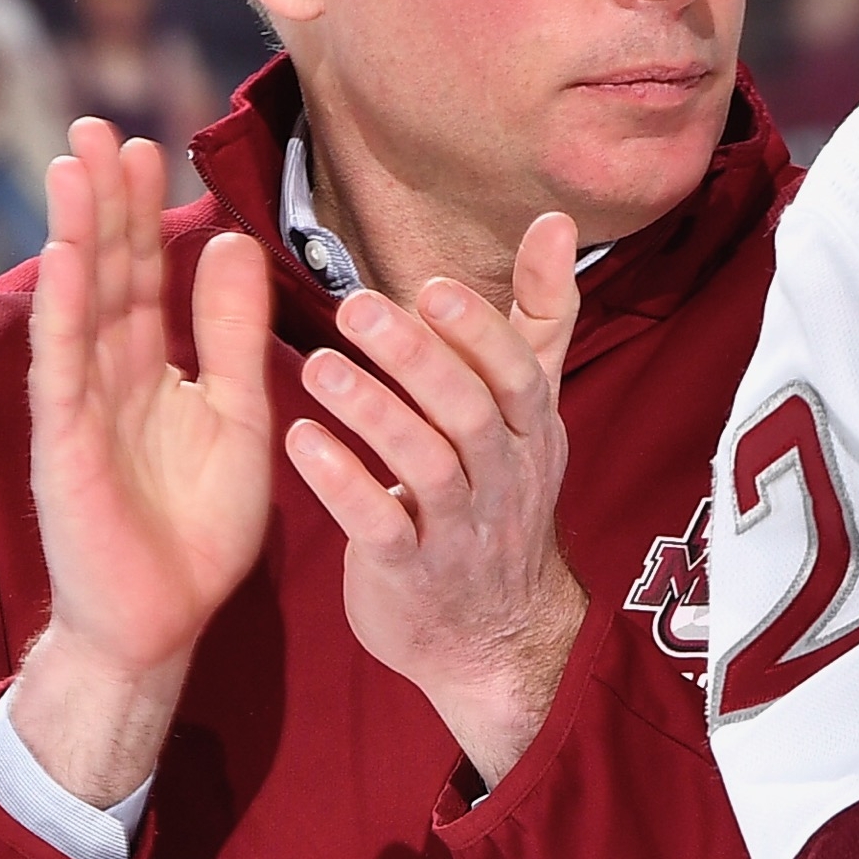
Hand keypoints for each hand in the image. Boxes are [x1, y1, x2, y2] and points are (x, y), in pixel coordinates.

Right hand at [13, 117, 272, 807]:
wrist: (160, 623)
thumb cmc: (195, 533)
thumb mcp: (235, 417)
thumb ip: (229, 335)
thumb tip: (231, 244)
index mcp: (146, 372)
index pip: (140, 274)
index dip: (141, 212)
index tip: (146, 143)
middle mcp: (104, 379)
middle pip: (103, 272)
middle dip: (101, 200)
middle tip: (98, 126)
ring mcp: (78, 408)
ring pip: (77, 304)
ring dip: (76, 233)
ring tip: (74, 163)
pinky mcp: (64, 445)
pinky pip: (64, 364)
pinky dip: (66, 308)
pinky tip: (69, 255)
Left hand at [285, 212, 587, 785]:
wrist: (496, 638)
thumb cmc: (499, 500)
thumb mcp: (530, 413)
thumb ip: (540, 317)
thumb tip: (557, 220)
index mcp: (530, 435)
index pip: (519, 377)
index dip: (479, 333)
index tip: (432, 286)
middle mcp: (503, 480)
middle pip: (470, 415)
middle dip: (417, 359)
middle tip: (355, 308)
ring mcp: (459, 532)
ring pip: (426, 467)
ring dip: (372, 414)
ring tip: (317, 367)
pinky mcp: (410, 574)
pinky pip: (380, 529)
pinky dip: (342, 485)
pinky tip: (301, 442)